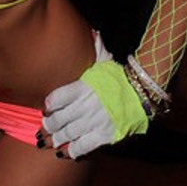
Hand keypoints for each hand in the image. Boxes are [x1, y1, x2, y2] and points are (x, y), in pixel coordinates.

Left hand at [38, 34, 148, 159]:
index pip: (56, 97)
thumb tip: (92, 33)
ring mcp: (95, 120)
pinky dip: (72, 150)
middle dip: (48, 126)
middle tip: (43, 129)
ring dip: (55, 139)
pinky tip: (65, 152)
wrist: (143, 93)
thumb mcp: (105, 60)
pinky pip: (83, 145)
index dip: (48, 105)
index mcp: (83, 85)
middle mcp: (86, 104)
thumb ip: (95, 49)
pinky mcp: (105, 134)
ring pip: (68, 133)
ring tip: (48, 142)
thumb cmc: (120, 77)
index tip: (46, 109)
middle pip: (58, 118)